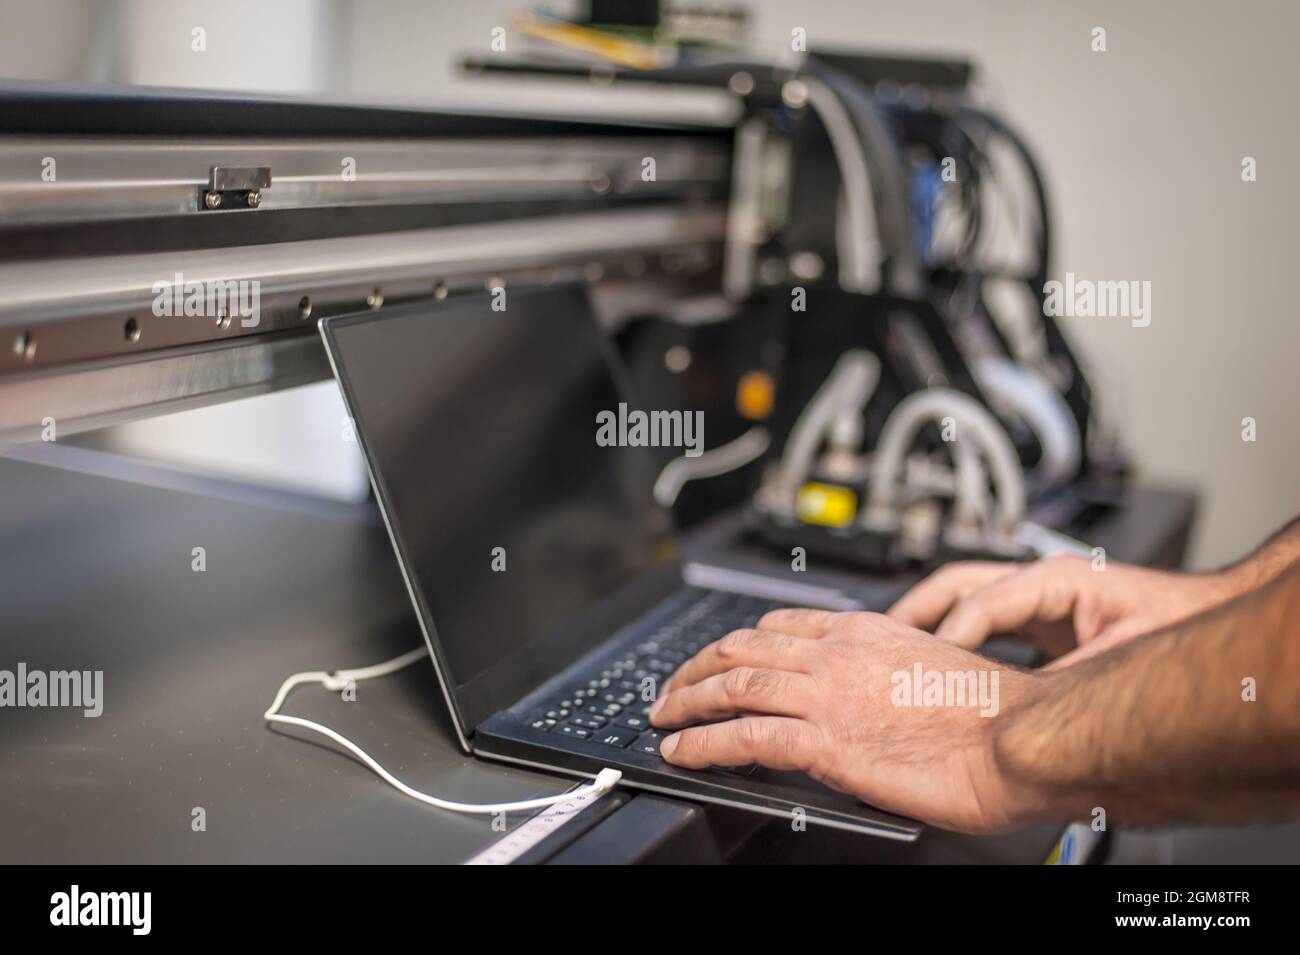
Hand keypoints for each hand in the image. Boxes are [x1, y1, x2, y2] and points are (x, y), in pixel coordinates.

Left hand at [649, 609, 1044, 832]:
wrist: (1024, 736)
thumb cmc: (996, 714)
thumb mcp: (931, 670)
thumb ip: (886, 675)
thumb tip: (868, 700)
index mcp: (865, 631)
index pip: (780, 624)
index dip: (739, 642)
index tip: (720, 658)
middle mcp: (838, 653)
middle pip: (742, 646)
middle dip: (697, 666)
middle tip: (672, 687)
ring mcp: (828, 694)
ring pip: (733, 685)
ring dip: (687, 701)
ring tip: (662, 717)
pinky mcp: (825, 741)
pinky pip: (744, 737)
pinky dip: (703, 743)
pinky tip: (683, 752)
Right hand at [887, 555, 1237, 667]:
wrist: (1208, 616)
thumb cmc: (1178, 622)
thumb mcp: (1118, 653)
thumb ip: (1064, 676)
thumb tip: (1021, 703)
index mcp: (1055, 578)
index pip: (981, 600)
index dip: (951, 636)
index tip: (930, 668)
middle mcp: (1040, 580)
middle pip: (956, 584)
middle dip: (915, 612)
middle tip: (884, 643)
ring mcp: (1038, 597)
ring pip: (963, 599)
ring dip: (929, 624)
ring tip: (899, 655)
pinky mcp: (1042, 620)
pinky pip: (984, 624)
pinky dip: (956, 642)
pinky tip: (944, 670)